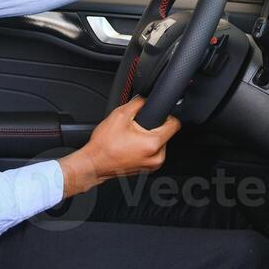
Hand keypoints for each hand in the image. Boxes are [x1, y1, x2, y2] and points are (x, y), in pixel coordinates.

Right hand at [58, 96, 180, 197]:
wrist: (94, 163)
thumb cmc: (104, 146)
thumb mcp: (119, 115)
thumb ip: (137, 103)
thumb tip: (145, 99)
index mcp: (153, 144)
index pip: (175, 124)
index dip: (166, 115)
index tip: (157, 114)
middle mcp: (156, 157)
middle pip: (166, 134)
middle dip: (153, 127)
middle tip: (136, 128)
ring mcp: (152, 165)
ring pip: (159, 143)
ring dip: (148, 138)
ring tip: (131, 138)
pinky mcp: (147, 169)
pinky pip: (152, 153)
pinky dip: (144, 147)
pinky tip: (130, 146)